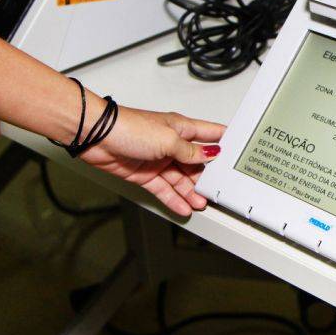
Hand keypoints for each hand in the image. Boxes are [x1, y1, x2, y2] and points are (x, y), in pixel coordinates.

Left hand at [80, 106, 225, 216]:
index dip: (224, 141)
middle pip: (196, 162)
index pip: (209, 134)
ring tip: (201, 203)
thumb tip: (210, 154)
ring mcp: (158, 160)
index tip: (238, 150)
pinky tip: (184, 207)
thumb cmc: (129, 127)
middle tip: (218, 189)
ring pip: (181, 179)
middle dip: (207, 176)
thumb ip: (191, 151)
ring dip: (191, 191)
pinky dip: (174, 199)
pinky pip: (164, 189)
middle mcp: (171, 144)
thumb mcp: (169, 139)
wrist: (96, 138)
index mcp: (181, 128)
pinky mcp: (145, 174)